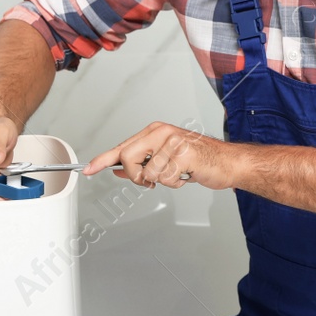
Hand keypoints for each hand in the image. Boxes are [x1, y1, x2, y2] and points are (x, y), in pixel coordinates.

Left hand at [84, 122, 233, 189]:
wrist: (228, 163)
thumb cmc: (200, 161)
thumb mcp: (166, 162)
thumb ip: (141, 164)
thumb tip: (117, 171)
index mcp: (154, 131)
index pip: (122, 146)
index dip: (102, 160)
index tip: (87, 170)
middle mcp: (161, 132)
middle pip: (127, 158)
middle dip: (136, 175)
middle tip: (150, 180)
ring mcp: (172, 141)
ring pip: (148, 173)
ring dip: (162, 181)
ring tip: (178, 174)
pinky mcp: (183, 153)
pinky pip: (165, 178)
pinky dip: (175, 183)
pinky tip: (186, 175)